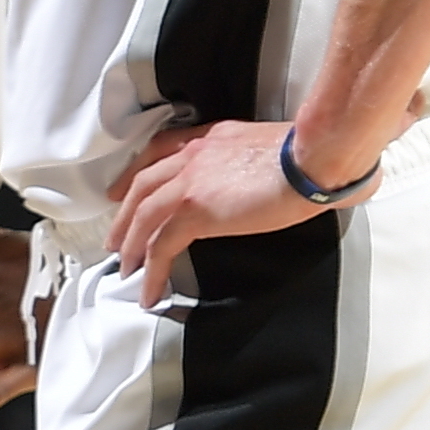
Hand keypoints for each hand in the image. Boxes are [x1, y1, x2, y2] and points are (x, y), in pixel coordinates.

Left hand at [109, 117, 336, 302]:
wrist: (314, 159)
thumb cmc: (309, 156)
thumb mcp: (268, 148)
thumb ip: (248, 163)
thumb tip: (254, 185)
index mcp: (211, 138)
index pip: (160, 150)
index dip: (136, 173)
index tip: (123, 189)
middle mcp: (193, 155)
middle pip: (142, 185)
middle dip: (125, 215)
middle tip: (115, 237)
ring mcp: (190, 181)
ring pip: (144, 217)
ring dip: (131, 245)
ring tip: (126, 269)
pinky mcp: (195, 211)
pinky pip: (160, 246)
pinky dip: (151, 271)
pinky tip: (149, 290)